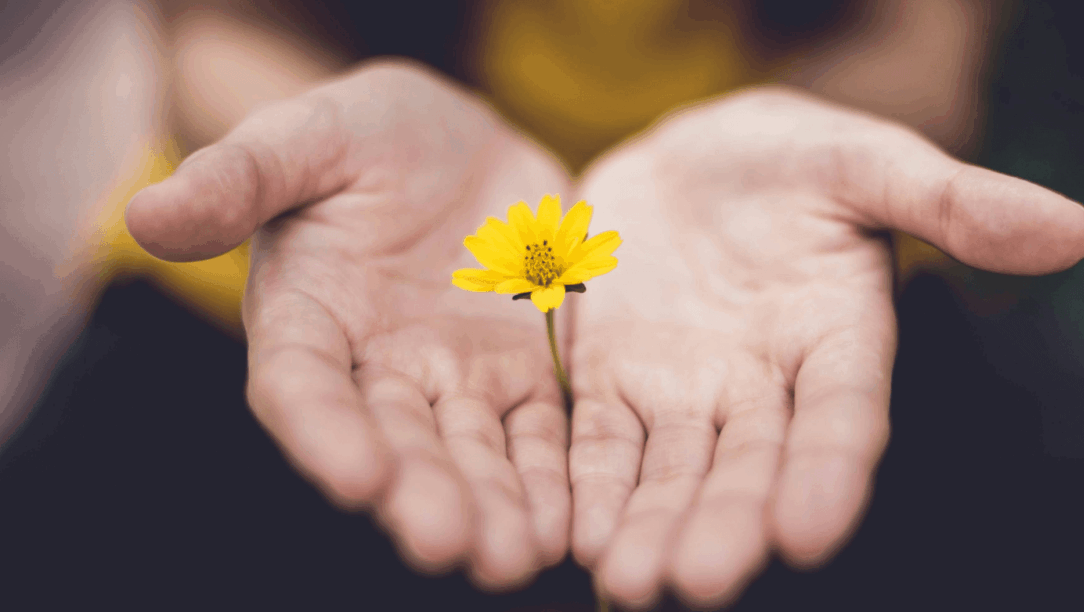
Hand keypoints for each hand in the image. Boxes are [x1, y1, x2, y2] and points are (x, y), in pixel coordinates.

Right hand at [126, 63, 573, 588]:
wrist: (457, 142)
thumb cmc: (364, 134)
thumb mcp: (307, 136)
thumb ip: (240, 176)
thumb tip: (146, 214)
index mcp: (307, 316)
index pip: (302, 384)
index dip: (324, 432)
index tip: (358, 477)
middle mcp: (376, 367)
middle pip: (395, 440)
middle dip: (421, 494)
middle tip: (449, 545)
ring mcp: (453, 377)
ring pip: (471, 452)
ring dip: (492, 506)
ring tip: (514, 557)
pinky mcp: (521, 373)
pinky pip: (539, 433)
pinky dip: (551, 478)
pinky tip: (568, 525)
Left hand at [567, 87, 1083, 607]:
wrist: (693, 160)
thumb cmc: (794, 159)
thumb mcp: (866, 162)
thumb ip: (951, 199)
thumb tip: (1071, 228)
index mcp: (838, 339)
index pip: (842, 416)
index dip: (829, 472)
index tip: (809, 532)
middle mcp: (765, 386)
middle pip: (749, 465)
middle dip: (727, 523)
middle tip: (699, 581)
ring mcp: (686, 390)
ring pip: (672, 471)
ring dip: (652, 526)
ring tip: (628, 581)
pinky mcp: (615, 381)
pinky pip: (601, 443)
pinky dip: (591, 487)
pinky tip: (576, 535)